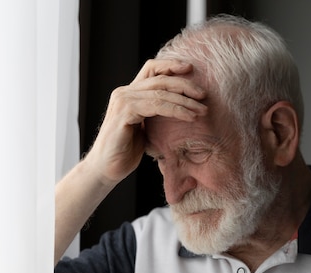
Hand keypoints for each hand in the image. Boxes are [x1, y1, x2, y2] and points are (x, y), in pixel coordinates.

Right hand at [85, 59, 206, 184]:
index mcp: (129, 93)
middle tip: (203, 95)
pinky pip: (156, 106)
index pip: (151, 70)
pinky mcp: (124, 113)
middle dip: (185, 85)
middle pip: (159, 79)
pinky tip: (189, 117)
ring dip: (185, 101)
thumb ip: (154, 113)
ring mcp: (123, 101)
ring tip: (201, 110)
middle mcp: (124, 93)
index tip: (190, 69)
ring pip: (160, 93)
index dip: (171, 66)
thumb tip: (179, 108)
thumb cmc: (125, 151)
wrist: (106, 169)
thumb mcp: (144, 128)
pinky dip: (176, 110)